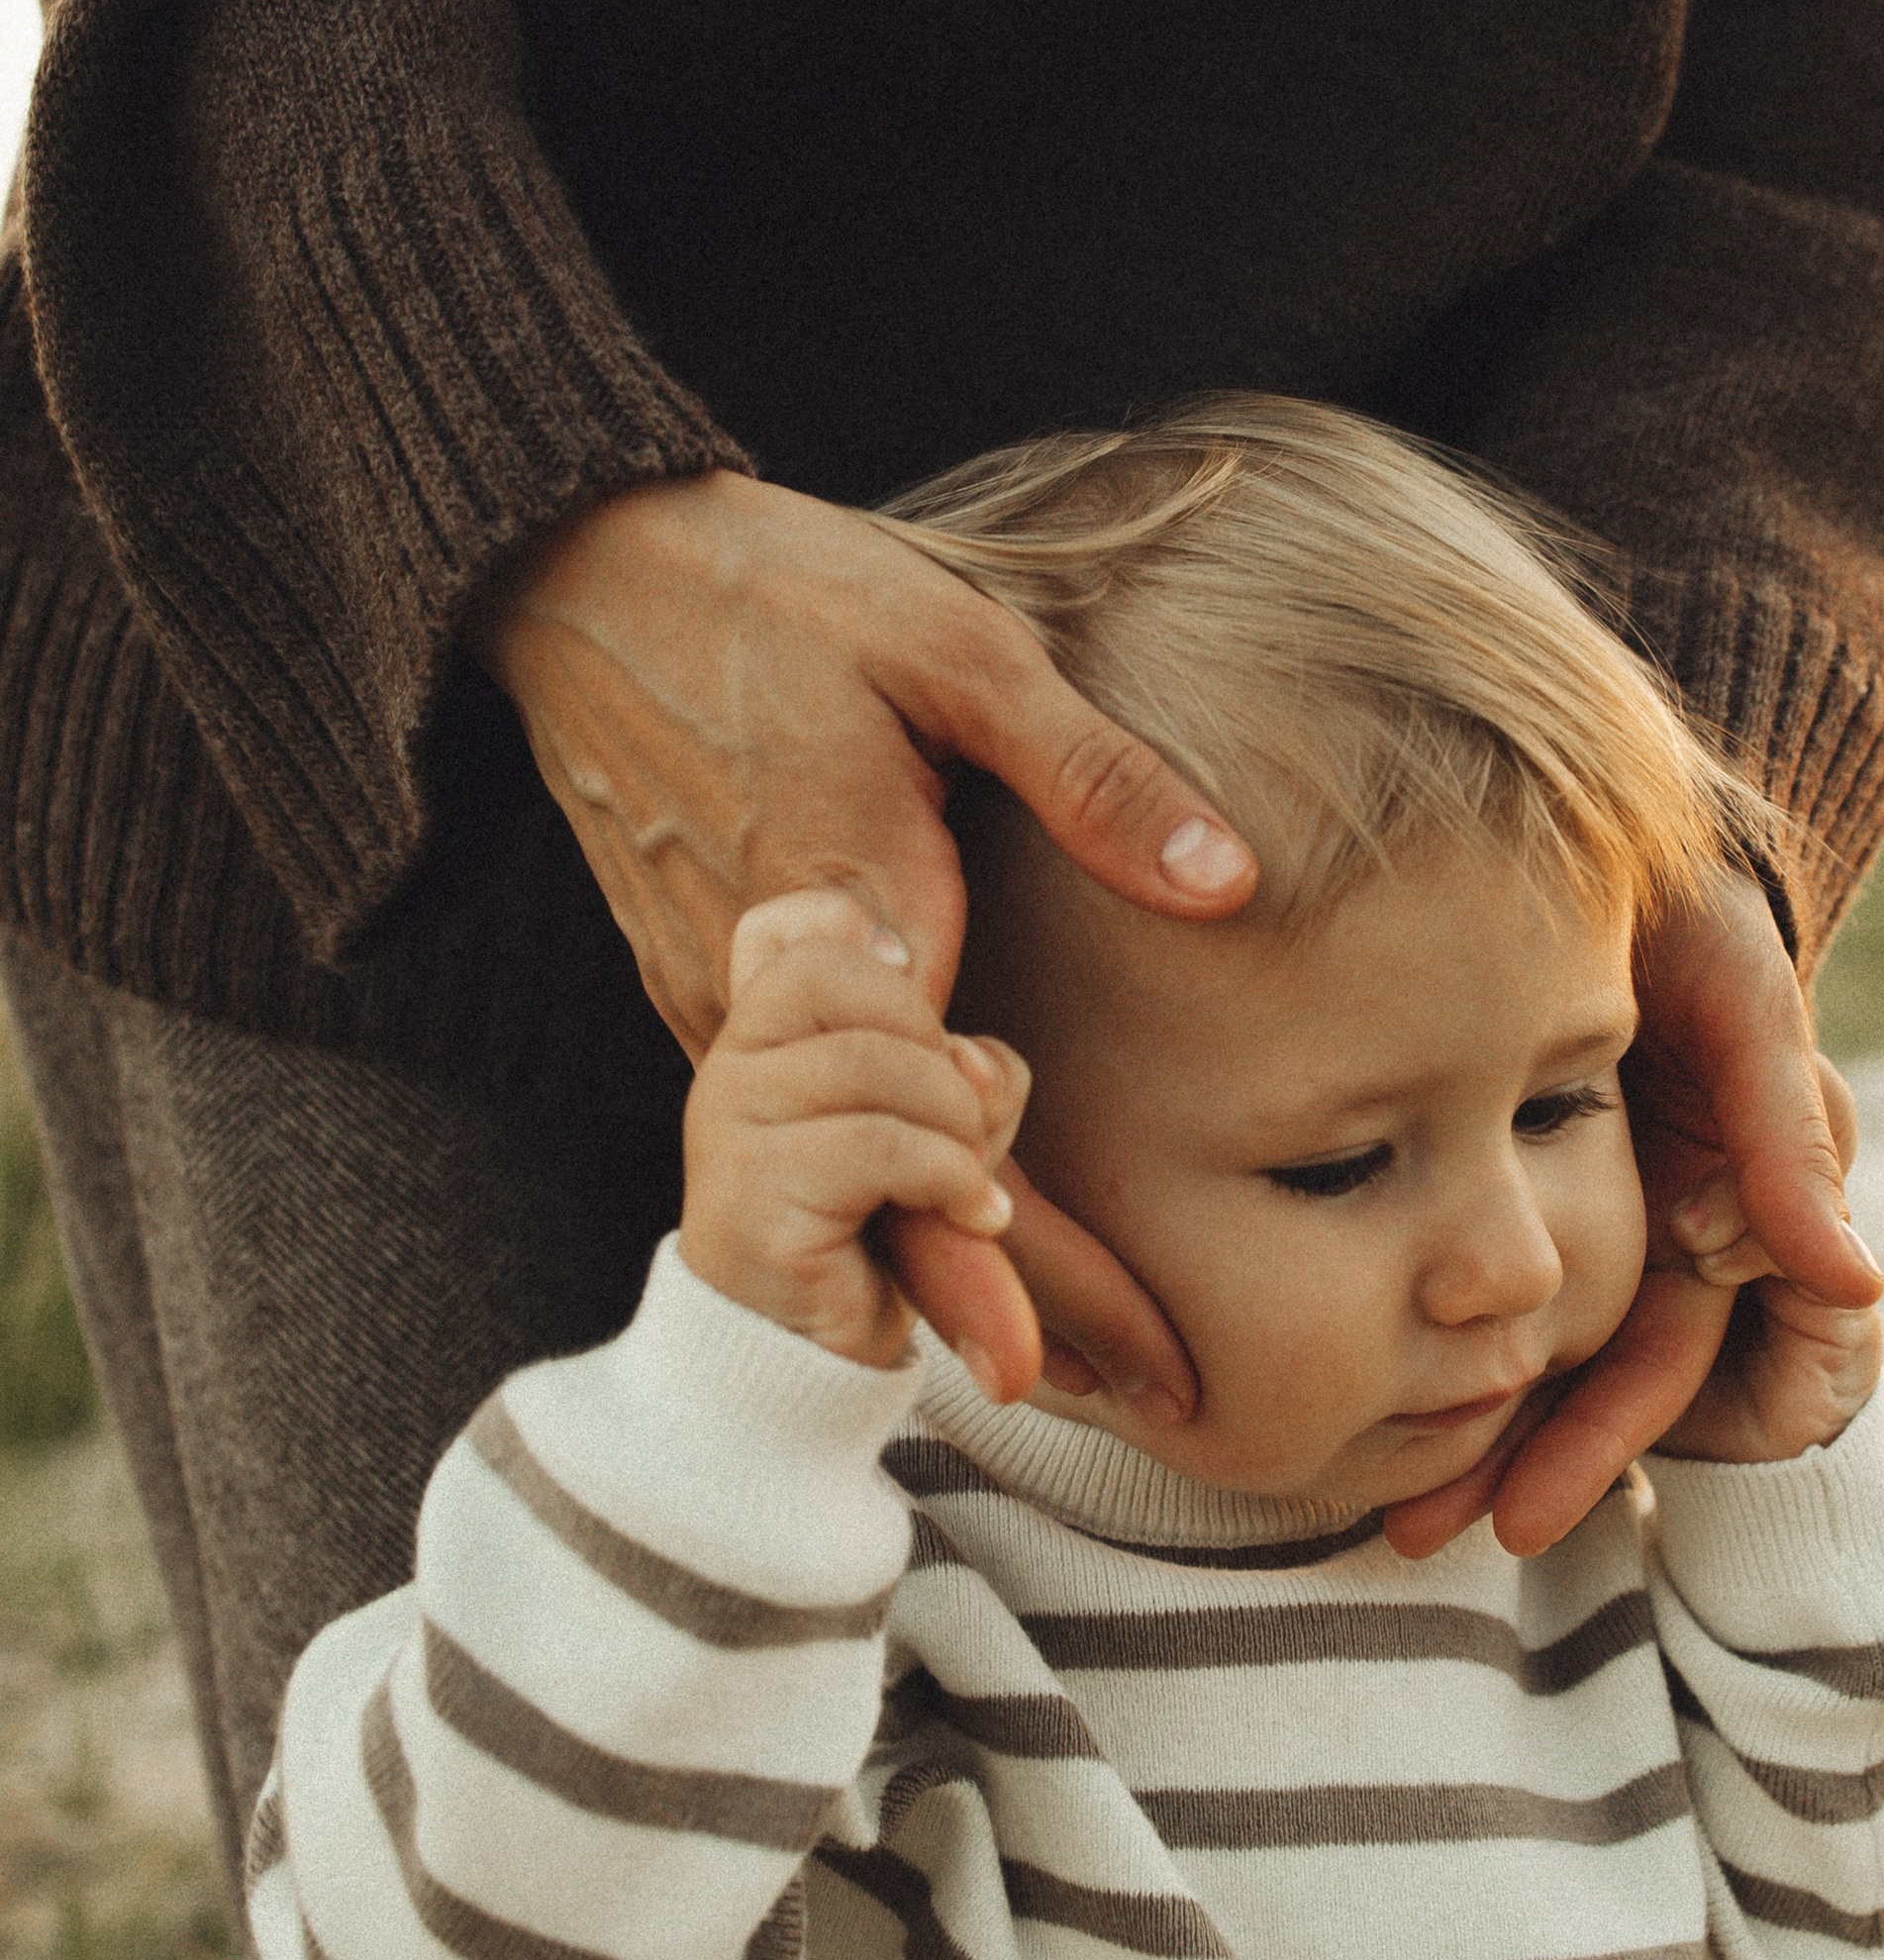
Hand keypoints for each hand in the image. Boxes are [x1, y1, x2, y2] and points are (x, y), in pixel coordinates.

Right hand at [474, 471, 1255, 1407]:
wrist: (580, 573)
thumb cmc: (785, 598)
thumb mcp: (959, 655)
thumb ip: (1092, 777)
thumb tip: (1226, 883)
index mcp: (846, 930)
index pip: (940, 1146)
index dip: (1015, 1273)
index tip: (1072, 1378)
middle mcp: (763, 999)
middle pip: (897, 1192)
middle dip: (1018, 1293)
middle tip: (1144, 1386)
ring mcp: (716, 1003)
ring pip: (845, 1162)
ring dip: (954, 1227)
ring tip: (1081, 1323)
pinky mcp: (694, 982)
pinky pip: (799, 1109)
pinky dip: (885, 1166)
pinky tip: (956, 1198)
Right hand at [679, 892, 1031, 1364]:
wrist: (807, 1363)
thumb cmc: (874, 1233)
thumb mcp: (930, 1127)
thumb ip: (957, 1069)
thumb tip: (975, 1064)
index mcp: (760, 1038)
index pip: (797, 933)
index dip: (878, 960)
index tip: (922, 1022)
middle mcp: (730, 1069)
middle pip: (850, 982)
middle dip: (936, 1048)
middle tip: (961, 1128)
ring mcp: (729, 1129)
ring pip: (877, 1065)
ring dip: (954, 1126)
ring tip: (965, 1183)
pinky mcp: (752, 1197)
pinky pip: (880, 1146)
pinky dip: (950, 1178)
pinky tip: (970, 1218)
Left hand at [1383, 869, 1879, 1556]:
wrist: (1602, 827)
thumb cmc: (1691, 911)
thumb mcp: (1744, 1005)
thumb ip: (1788, 1131)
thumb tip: (1859, 1282)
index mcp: (1714, 1202)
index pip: (1655, 1355)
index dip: (1594, 1439)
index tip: (1516, 1518)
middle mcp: (1660, 1224)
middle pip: (1586, 1380)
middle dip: (1514, 1465)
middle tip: (1421, 1539)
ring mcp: (1593, 1207)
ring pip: (1532, 1350)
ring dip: (1469, 1432)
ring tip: (1386, 1518)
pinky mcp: (1518, 1180)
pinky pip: (1485, 1286)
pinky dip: (1434, 1340)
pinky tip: (1349, 1399)